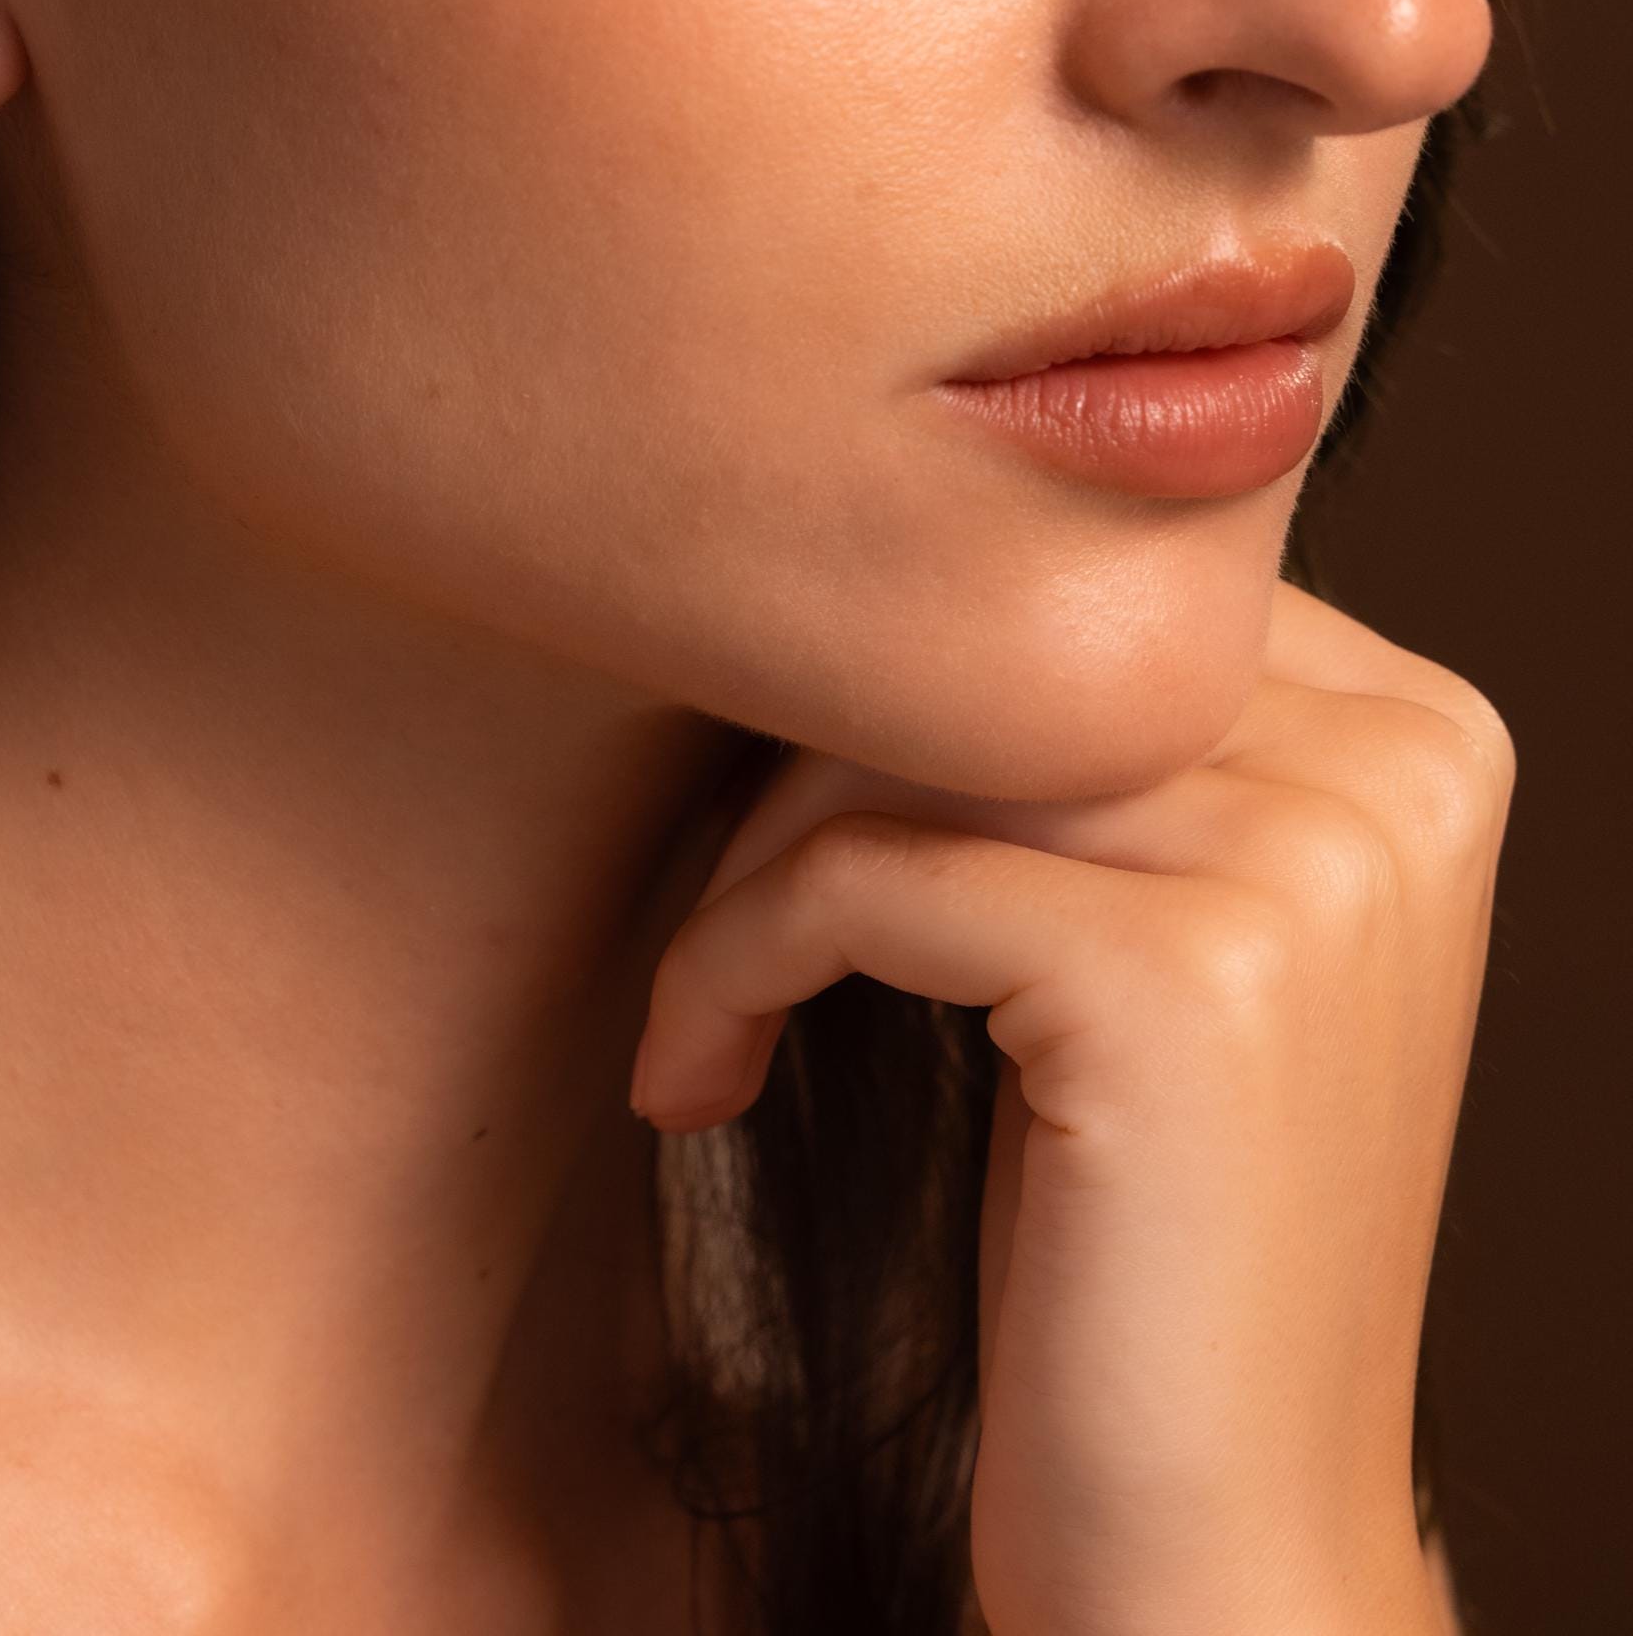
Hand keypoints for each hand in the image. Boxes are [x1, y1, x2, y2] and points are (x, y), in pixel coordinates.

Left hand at [628, 582, 1506, 1635]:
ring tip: (705, 1015)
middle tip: (719, 935)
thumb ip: (1093, 743)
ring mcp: (1311, 868)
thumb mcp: (1154, 930)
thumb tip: (853, 578)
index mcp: (1419, 732)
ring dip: (747, 880)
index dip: (890, 706)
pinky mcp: (1184, 980)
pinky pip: (857, 880)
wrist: (1215, 1540)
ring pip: (897, 750)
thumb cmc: (1136, 1233)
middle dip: (802, 782)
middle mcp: (1401, 772)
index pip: (1062, 604)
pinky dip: (730, 963)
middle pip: (979, 663)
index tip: (790, 842)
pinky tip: (699, 1077)